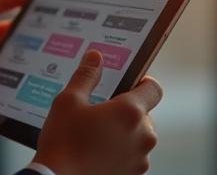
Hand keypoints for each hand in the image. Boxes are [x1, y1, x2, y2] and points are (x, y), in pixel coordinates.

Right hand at [34, 50, 162, 174]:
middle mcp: (143, 135)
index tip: (129, 83)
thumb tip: (95, 58)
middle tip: (99, 114)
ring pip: (138, 137)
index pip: (153, 88)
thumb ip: (86, 76)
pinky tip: (97, 153)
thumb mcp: (68, 101)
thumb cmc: (63, 143)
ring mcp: (140, 158)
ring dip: (123, 133)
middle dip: (125, 112)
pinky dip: (120, 153)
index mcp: (130, 112)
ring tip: (95, 136)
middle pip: (144, 114)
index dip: (143, 83)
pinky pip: (132, 156)